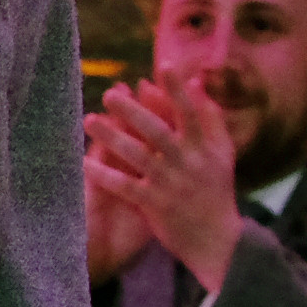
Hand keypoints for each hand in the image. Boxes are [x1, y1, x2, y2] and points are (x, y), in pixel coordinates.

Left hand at [86, 75, 245, 290]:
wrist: (217, 240)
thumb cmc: (218, 190)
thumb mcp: (222, 152)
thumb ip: (211, 116)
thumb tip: (197, 81)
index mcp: (203, 147)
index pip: (189, 112)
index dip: (176, 90)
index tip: (162, 67)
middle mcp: (187, 162)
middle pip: (157, 130)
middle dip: (133, 111)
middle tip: (109, 93)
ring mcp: (170, 183)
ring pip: (137, 155)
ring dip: (111, 136)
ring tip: (88, 120)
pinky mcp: (155, 205)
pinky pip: (125, 186)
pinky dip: (105, 175)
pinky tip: (84, 163)